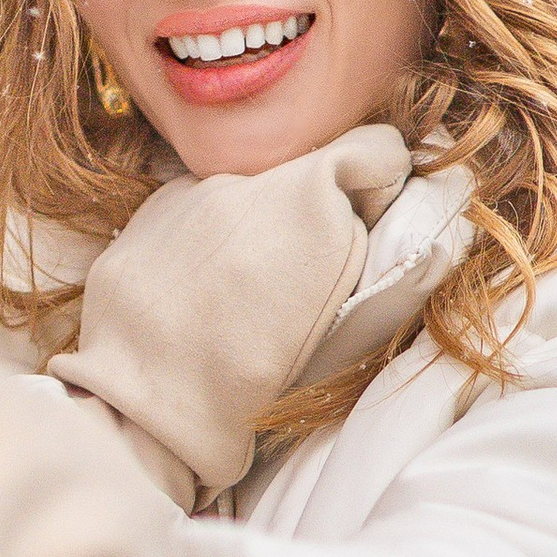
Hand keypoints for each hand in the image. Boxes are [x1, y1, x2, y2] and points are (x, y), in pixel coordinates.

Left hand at [51, 121, 410, 506]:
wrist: (145, 407)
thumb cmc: (253, 385)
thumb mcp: (342, 327)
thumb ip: (378, 260)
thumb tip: (412, 221)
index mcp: (310, 201)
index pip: (375, 149)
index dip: (380, 187)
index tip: (368, 227)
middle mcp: (249, 177)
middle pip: (305, 172)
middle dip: (312, 213)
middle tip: (297, 282)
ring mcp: (191, 188)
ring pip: (249, 191)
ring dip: (257, 226)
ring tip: (239, 296)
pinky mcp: (149, 211)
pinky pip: (198, 210)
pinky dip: (208, 241)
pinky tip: (198, 294)